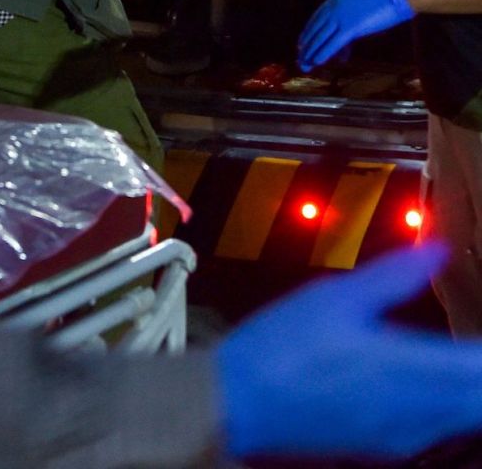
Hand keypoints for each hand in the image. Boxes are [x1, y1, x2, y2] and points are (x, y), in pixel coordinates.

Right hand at [217, 242, 481, 460]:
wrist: (240, 402)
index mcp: (408, 368)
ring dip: (474, 387)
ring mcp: (406, 435)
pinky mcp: (389, 448)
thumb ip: (392, 276)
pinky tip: (434, 382)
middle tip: (471, 342)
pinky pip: (443, 427)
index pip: (480, 366)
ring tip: (463, 357)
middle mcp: (418, 411)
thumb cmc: (282, 344)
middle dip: (481, 367)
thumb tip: (438, 250)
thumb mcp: (333, 296)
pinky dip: (453, 403)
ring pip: (468, 416)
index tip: (481, 322)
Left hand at [297, 0, 413, 70]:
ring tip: (304, 63)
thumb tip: (349, 27)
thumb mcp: (361, 1)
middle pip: (314, 28)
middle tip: (299, 57)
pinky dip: (323, 52)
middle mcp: (333, 6)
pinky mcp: (350, 27)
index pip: (316, 17)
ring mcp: (340, 16)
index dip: (308, 31)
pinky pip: (333, 42)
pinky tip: (317, 61)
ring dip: (310, 52)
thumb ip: (351, 13)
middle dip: (306, 45)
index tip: (301, 42)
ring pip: (320, 37)